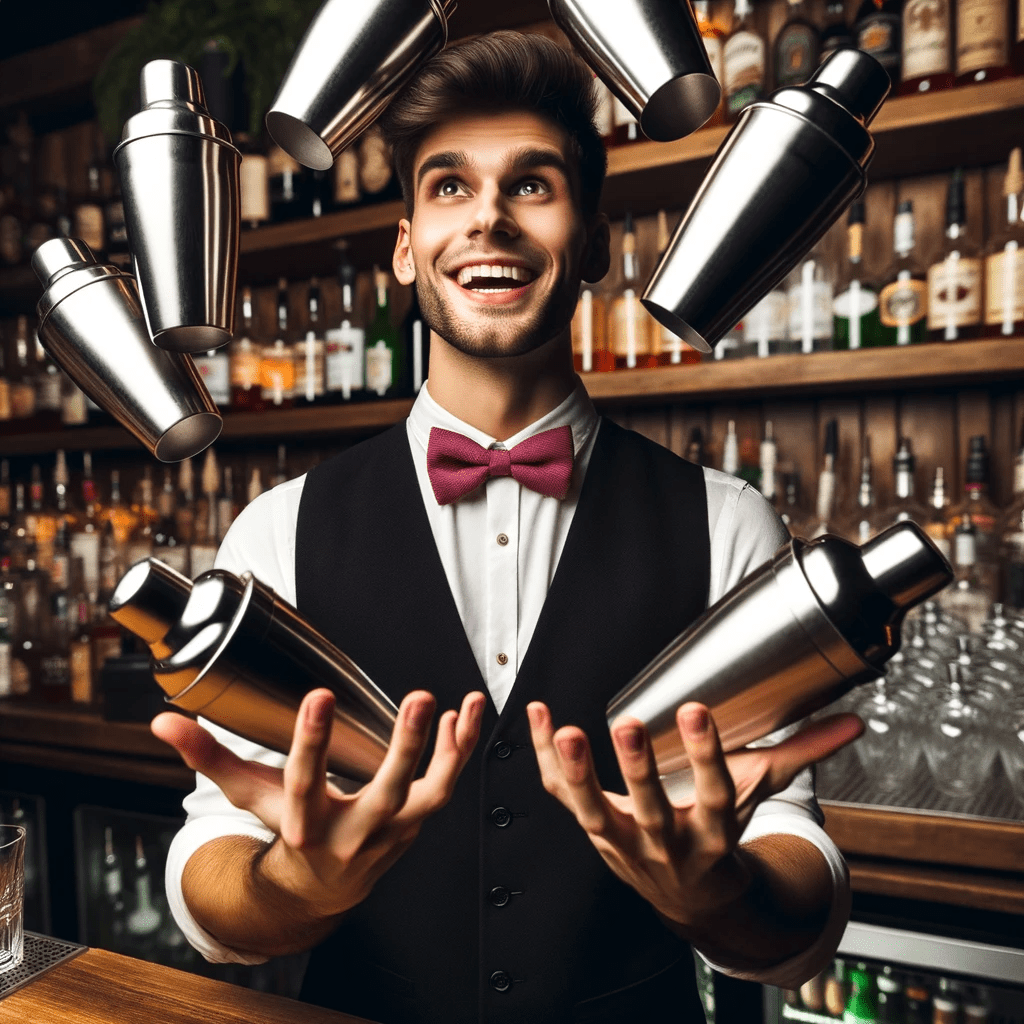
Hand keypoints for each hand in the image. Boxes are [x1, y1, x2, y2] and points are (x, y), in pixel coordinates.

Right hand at [152, 687, 485, 918]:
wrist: (322, 888)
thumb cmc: (287, 828)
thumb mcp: (247, 796)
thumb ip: (209, 755)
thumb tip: (162, 720)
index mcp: (304, 825)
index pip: (305, 782)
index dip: (311, 740)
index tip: (319, 696)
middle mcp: (352, 833)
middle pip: (385, 793)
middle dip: (404, 747)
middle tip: (418, 697)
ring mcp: (390, 832)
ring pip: (431, 796)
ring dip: (449, 751)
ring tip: (456, 704)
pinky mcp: (415, 823)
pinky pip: (445, 788)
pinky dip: (459, 752)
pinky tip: (465, 714)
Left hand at [527, 701, 861, 928]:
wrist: (688, 898)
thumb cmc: (722, 838)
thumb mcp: (760, 798)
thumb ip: (801, 754)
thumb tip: (852, 723)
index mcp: (711, 834)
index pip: (712, 795)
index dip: (706, 756)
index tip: (696, 710)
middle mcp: (664, 842)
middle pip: (647, 810)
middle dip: (636, 771)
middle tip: (626, 727)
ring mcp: (620, 840)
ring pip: (592, 811)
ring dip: (577, 772)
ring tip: (565, 730)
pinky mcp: (590, 828)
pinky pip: (559, 795)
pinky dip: (544, 759)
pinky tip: (537, 716)